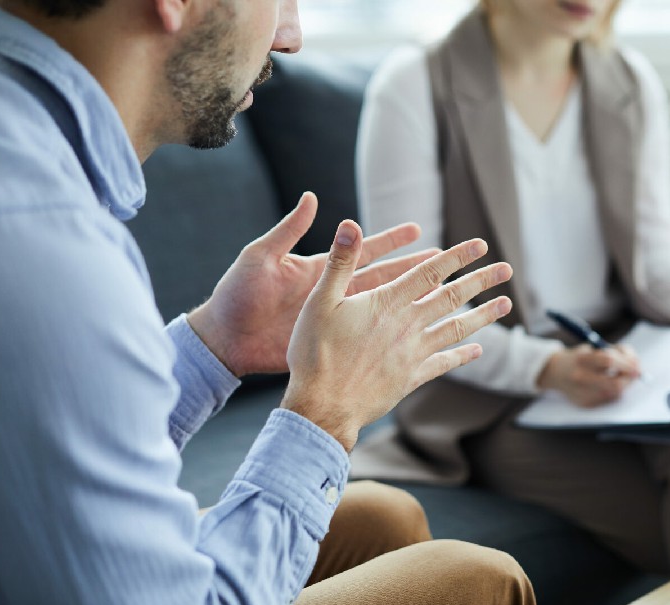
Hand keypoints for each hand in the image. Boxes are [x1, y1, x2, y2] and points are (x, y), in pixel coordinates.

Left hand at [187, 192, 431, 375]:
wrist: (223, 339)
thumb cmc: (237, 294)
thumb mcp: (261, 257)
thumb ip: (288, 230)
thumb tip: (310, 197)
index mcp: (320, 269)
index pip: (363, 250)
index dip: (391, 240)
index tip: (419, 229)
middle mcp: (333, 292)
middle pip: (383, 278)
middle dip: (414, 269)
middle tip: (446, 261)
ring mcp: (333, 318)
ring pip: (381, 309)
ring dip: (409, 302)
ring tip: (439, 297)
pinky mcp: (329, 341)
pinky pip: (365, 338)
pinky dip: (389, 336)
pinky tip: (410, 337)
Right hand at [281, 221, 512, 451]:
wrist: (322, 406)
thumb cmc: (315, 352)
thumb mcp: (320, 301)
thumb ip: (340, 262)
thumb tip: (349, 224)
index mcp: (387, 303)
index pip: (431, 272)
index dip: (457, 257)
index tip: (480, 245)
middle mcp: (407, 326)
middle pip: (453, 297)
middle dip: (481, 280)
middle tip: (507, 269)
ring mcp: (413, 353)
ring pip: (456, 329)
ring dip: (483, 316)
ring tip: (505, 304)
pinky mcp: (411, 378)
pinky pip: (444, 364)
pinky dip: (462, 356)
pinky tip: (477, 350)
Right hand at [537, 344, 640, 407]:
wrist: (557, 372)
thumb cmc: (582, 358)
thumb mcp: (595, 347)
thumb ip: (616, 352)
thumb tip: (636, 365)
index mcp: (581, 358)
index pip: (609, 361)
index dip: (626, 364)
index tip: (637, 366)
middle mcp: (579, 377)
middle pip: (614, 384)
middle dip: (629, 380)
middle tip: (635, 374)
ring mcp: (581, 393)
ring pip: (614, 394)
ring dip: (623, 385)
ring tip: (621, 376)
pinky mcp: (584, 403)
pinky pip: (608, 400)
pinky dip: (614, 392)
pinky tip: (609, 385)